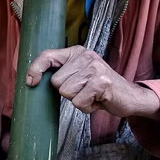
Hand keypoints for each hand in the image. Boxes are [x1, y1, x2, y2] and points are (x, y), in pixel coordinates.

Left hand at [27, 45, 159, 119]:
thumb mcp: (79, 74)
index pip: (47, 55)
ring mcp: (94, 68)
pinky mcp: (101, 82)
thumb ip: (61, 73)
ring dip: (78, 100)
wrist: (129, 96)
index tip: (31, 82)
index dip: (35, 68)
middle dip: (68, 92)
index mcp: (76, 52)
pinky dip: (87, 107)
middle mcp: (85, 56)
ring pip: (66, 93)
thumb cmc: (99, 88)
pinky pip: (78, 102)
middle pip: (56, 82)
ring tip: (91, 95)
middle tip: (85, 91)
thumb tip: (32, 79)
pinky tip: (98, 100)